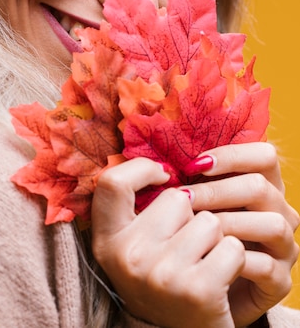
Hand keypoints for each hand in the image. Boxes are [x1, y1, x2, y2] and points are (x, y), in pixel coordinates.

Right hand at [92, 157, 245, 327]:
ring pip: (208, 220)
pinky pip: (231, 246)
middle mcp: (127, 257)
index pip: (112, 182)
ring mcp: (161, 273)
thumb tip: (162, 161)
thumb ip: (137, 208)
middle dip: (191, 215)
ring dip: (215, 238)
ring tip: (201, 264)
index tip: (162, 176)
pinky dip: (233, 259)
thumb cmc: (164, 280)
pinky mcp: (197, 289)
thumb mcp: (135, 246)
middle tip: (185, 249)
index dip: (141, 169)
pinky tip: (219, 279)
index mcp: (106, 242)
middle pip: (177, 198)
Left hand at [183, 142, 299, 326]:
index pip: (264, 156)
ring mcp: (284, 247)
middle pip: (260, 187)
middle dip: (217, 191)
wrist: (202, 296)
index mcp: (264, 186)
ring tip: (196, 230)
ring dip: (229, 223)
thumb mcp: (193, 205)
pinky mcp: (280, 281)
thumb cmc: (194, 240)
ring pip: (272, 224)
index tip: (195, 165)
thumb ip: (191, 180)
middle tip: (186, 199)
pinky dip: (235, 260)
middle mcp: (280, 212)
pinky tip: (207, 258)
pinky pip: (266, 265)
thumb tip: (166, 161)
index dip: (232, 155)